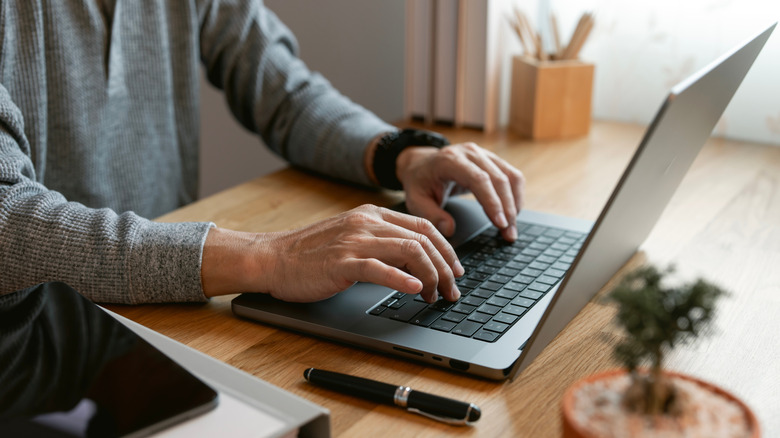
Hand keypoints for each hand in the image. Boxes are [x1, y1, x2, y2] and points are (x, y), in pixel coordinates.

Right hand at [201, 205, 463, 302]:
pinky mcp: (342, 262)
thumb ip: (382, 243)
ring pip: (409, 251)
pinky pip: (380, 269)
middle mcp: (367, 223)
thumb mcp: (352, 238)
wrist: (272, 258)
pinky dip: (402, 279)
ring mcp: (354, 241)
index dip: (446, 250)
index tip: (455, 270)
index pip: (423, 227)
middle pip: (423, 240)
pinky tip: (414, 290)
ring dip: (431, 276)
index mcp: (372, 215)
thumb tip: (416, 262)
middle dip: (445, 267)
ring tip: (436, 296)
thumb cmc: (310, 254)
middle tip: (451, 290)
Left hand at [396, 142, 524, 240]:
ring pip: (510, 176)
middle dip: (507, 208)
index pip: (479, 179)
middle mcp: (470, 153)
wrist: (421, 163)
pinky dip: (516, 195)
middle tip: (509, 233)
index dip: (492, 201)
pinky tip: (512, 213)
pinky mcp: (492, 160)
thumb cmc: (419, 182)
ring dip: (515, 203)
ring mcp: (483, 154)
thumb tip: (450, 229)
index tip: (499, 223)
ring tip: (512, 228)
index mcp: (450, 160)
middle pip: (499, 179)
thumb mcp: (415, 200)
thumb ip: (430, 215)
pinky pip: (512, 176)